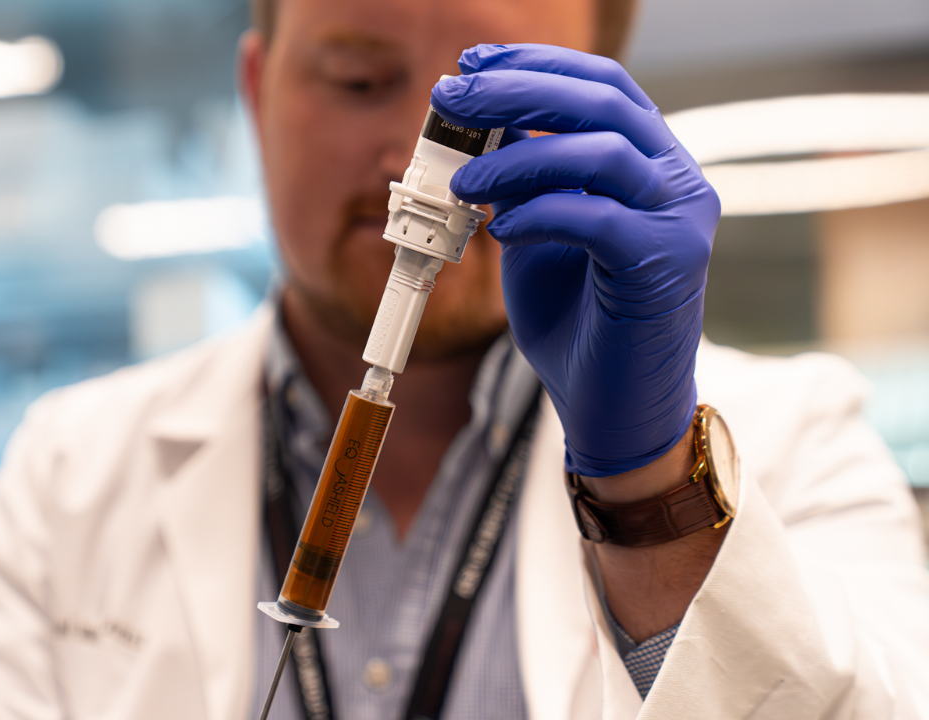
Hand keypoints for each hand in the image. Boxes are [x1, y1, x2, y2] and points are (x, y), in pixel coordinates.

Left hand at [431, 44, 719, 476]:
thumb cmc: (576, 318)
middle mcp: (676, 179)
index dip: (536, 64)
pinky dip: (539, 213)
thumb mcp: (536, 230)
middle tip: (452, 98)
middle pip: (600, 102)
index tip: (471, 64)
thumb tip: (478, 121)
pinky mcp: (666, 265)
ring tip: (462, 182)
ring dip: (516, 160)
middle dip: (516, 92)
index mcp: (649, 160)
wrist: (613, 404)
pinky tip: (501, 229)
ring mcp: (680, 220)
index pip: (601, 83)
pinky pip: (596, 217)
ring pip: (599, 152)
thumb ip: (522, 178)